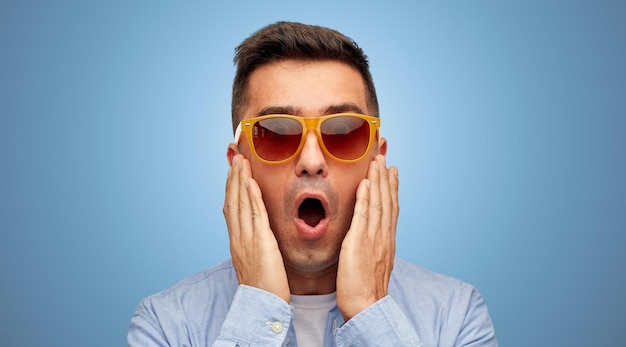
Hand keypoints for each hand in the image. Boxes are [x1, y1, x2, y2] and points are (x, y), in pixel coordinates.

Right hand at [223, 154, 289, 302]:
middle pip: (232, 201)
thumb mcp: (255, 261)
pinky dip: (251, 196)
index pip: (231, 209)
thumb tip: (258, 235)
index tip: (232, 171)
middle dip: (232, 178)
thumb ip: (254, 245)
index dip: (230, 188)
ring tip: (241, 161)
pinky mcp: (260, 242)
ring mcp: (246, 239)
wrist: (261, 304)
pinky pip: (254, 215)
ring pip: (240, 204)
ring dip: (240, 180)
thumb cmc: (263, 287)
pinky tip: (250, 181)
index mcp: (237, 241)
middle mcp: (238, 237)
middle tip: (235, 157)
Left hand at [336, 155, 399, 320]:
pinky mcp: (360, 242)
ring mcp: (373, 238)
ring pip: (379, 203)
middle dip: (386, 178)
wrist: (366, 306)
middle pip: (388, 201)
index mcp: (386, 241)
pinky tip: (367, 182)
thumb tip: (372, 242)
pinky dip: (366, 197)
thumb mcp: (373, 265)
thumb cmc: (365, 291)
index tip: (393, 171)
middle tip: (385, 157)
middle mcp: (383, 237)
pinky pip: (364, 215)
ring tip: (377, 161)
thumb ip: (374, 249)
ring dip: (378, 180)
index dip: (392, 189)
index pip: (391, 209)